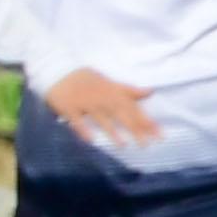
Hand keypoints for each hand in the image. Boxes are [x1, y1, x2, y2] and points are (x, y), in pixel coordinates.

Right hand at [45, 67, 159, 149]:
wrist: (57, 71)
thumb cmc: (85, 79)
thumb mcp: (108, 82)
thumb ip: (128, 90)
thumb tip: (150, 92)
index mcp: (112, 91)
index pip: (133, 107)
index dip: (146, 120)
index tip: (159, 134)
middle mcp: (101, 98)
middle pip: (121, 114)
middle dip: (134, 129)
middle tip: (146, 144)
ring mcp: (84, 103)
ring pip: (100, 118)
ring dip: (111, 131)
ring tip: (123, 145)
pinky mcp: (68, 107)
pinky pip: (76, 120)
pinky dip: (83, 129)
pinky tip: (90, 140)